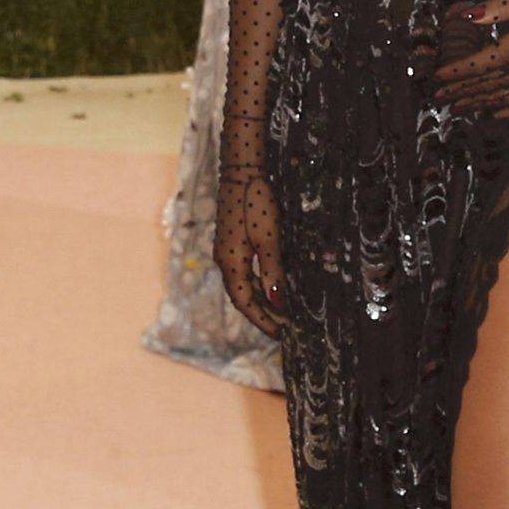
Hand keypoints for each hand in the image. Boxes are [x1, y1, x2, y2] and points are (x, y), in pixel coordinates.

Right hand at [216, 171, 284, 332]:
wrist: (241, 174)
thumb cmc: (257, 203)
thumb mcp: (269, 239)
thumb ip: (272, 272)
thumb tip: (278, 303)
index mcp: (231, 264)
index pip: (246, 303)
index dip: (262, 320)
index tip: (281, 334)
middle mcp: (224, 262)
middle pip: (242, 298)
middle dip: (262, 315)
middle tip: (284, 329)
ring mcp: (225, 252)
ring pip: (242, 286)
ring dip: (259, 301)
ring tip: (280, 313)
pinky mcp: (230, 243)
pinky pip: (242, 274)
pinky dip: (256, 286)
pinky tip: (270, 287)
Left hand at [433, 0, 508, 116]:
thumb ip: (499, 9)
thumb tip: (466, 15)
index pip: (477, 65)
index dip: (455, 73)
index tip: (436, 79)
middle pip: (485, 85)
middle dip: (459, 92)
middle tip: (436, 101)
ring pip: (501, 97)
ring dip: (477, 104)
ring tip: (457, 110)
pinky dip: (507, 110)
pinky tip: (494, 114)